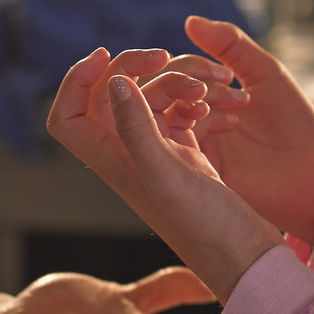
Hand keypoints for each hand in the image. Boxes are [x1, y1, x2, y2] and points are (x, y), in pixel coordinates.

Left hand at [49, 56, 280, 300]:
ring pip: (153, 98)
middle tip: (164, 55)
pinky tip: (222, 108)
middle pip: (110, 96)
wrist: (246, 258)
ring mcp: (158, 154)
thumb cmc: (205, 227)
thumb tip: (115, 82)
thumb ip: (136, 128)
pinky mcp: (186, 154)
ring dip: (180, 81)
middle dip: (135, 67)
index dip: (75, 82)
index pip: (67, 117)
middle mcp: (128, 156)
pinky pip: (182, 111)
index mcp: (112, 162)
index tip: (104, 56)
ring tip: (211, 89)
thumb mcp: (166, 175)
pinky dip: (198, 100)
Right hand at [170, 16, 313, 244]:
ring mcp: (190, 147)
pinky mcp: (193, 170)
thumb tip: (191, 20)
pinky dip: (194, 123)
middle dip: (185, 78)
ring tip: (235, 104)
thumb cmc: (294, 124)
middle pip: (158, 91)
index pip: (173, 73)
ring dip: (193, 98)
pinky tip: (230, 123)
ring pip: (160, 112)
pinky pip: (170, 141)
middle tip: (226, 83)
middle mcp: (191, 123)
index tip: (228, 73)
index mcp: (204, 100)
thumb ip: (231, 45)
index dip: (192, 65)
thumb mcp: (265, 74)